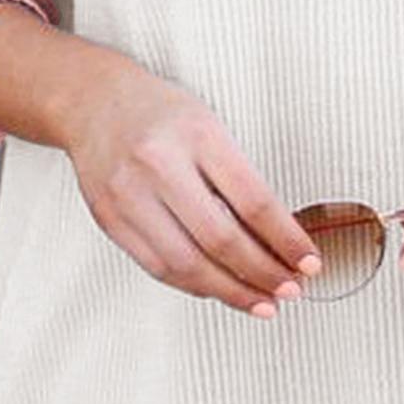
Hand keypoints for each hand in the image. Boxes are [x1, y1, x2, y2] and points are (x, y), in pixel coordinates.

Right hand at [61, 62, 325, 317]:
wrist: (94, 102)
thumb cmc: (162, 114)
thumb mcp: (210, 127)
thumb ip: (239, 180)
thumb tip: (279, 239)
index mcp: (197, 135)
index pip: (253, 201)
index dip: (287, 240)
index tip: (309, 262)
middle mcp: (160, 164)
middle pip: (221, 239)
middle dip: (263, 274)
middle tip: (291, 290)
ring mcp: (129, 195)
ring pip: (187, 264)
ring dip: (231, 291)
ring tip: (261, 301)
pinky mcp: (109, 219)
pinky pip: (158, 267)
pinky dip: (193, 285)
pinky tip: (218, 288)